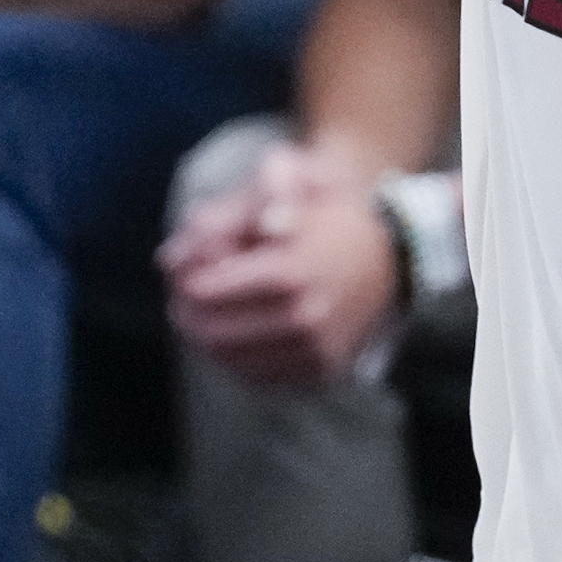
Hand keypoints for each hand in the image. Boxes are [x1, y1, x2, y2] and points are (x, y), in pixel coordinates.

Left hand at [165, 136, 402, 388]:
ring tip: (208, 313)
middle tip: (184, 295)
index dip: (184, 279)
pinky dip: (236, 361)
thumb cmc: (327, 211)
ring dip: (207, 339)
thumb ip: (229, 210)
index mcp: (290, 271)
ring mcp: (315, 351)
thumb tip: (170, 257)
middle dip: (188, 313)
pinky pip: (258, 380)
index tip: (183, 268)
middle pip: (211, 332)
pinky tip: (237, 335)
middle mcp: (305, 318)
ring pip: (229, 361)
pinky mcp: (322, 374)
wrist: (391, 252)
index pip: (205, 292)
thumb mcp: (288, 181)